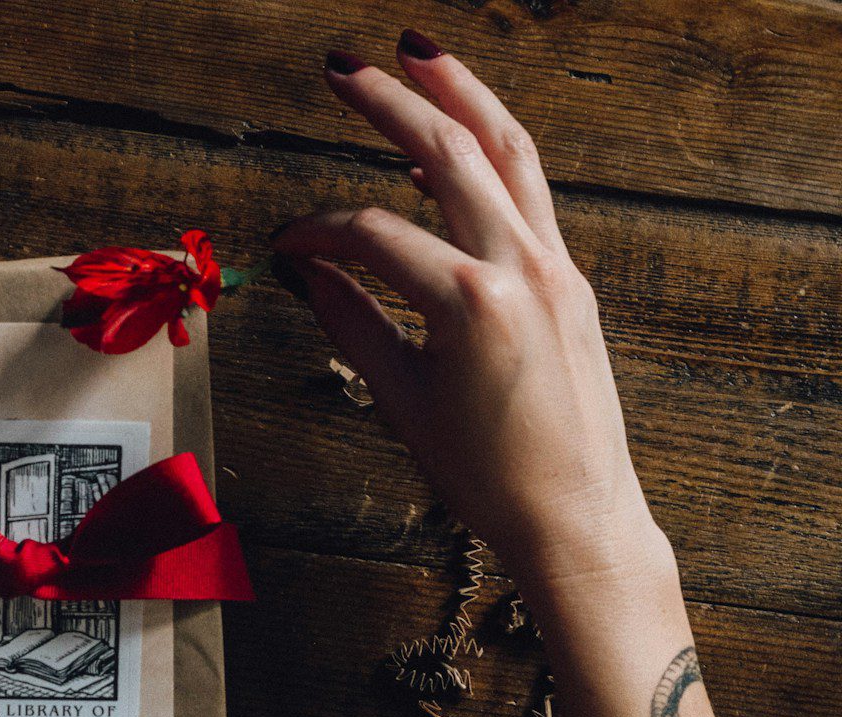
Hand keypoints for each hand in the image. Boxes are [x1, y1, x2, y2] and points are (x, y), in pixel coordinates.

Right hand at [272, 32, 668, 589]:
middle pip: (449, 154)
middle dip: (391, 102)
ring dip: (462, 95)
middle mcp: (524, 269)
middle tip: (342, 66)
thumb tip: (308, 272)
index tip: (284, 242)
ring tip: (419, 55)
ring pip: (508, 152)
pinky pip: (530, 194)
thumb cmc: (491, 477)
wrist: (576, 516)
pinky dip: (491, 156)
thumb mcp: (404, 402)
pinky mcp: (571, 279)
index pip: (373, 236)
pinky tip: (454, 147)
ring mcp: (557, 268)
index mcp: (473, 304)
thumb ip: (352, 323)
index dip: (317, 232)